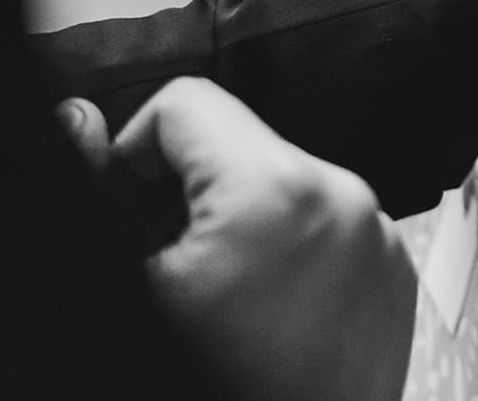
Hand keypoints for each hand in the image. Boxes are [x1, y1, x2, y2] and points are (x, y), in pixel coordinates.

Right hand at [57, 79, 415, 400]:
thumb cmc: (211, 389)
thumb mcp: (130, 289)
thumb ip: (99, 191)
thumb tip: (82, 122)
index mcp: (278, 191)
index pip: (189, 104)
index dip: (135, 155)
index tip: (127, 215)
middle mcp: (346, 202)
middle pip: (242, 145)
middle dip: (191, 197)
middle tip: (167, 272)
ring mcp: (381, 241)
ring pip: (286, 188)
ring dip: (239, 227)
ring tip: (216, 307)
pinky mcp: (396, 279)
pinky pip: (331, 231)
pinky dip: (290, 257)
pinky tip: (262, 320)